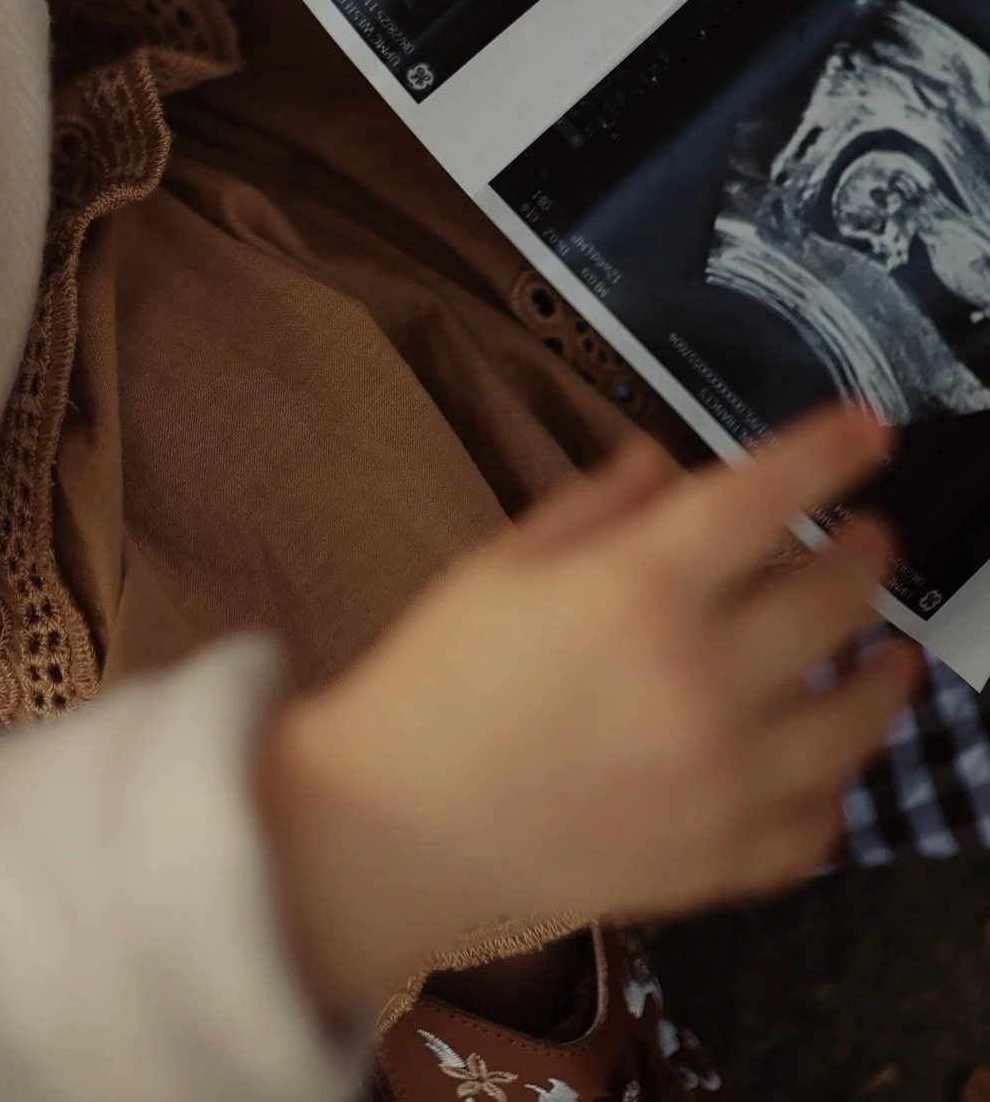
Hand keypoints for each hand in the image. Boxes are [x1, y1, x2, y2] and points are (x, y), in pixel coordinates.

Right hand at [258, 407, 919, 1018]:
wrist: (400, 826)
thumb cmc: (440, 681)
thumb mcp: (504, 561)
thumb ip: (599, 506)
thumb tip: (666, 464)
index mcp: (638, 590)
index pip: (767, 496)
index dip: (829, 451)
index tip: (868, 428)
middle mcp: (698, 682)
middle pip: (834, 600)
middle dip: (867, 554)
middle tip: (872, 536)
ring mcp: (721, 781)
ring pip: (856, 722)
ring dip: (885, 676)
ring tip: (890, 654)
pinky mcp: (721, 863)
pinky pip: (818, 825)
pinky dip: (835, 788)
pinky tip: (827, 762)